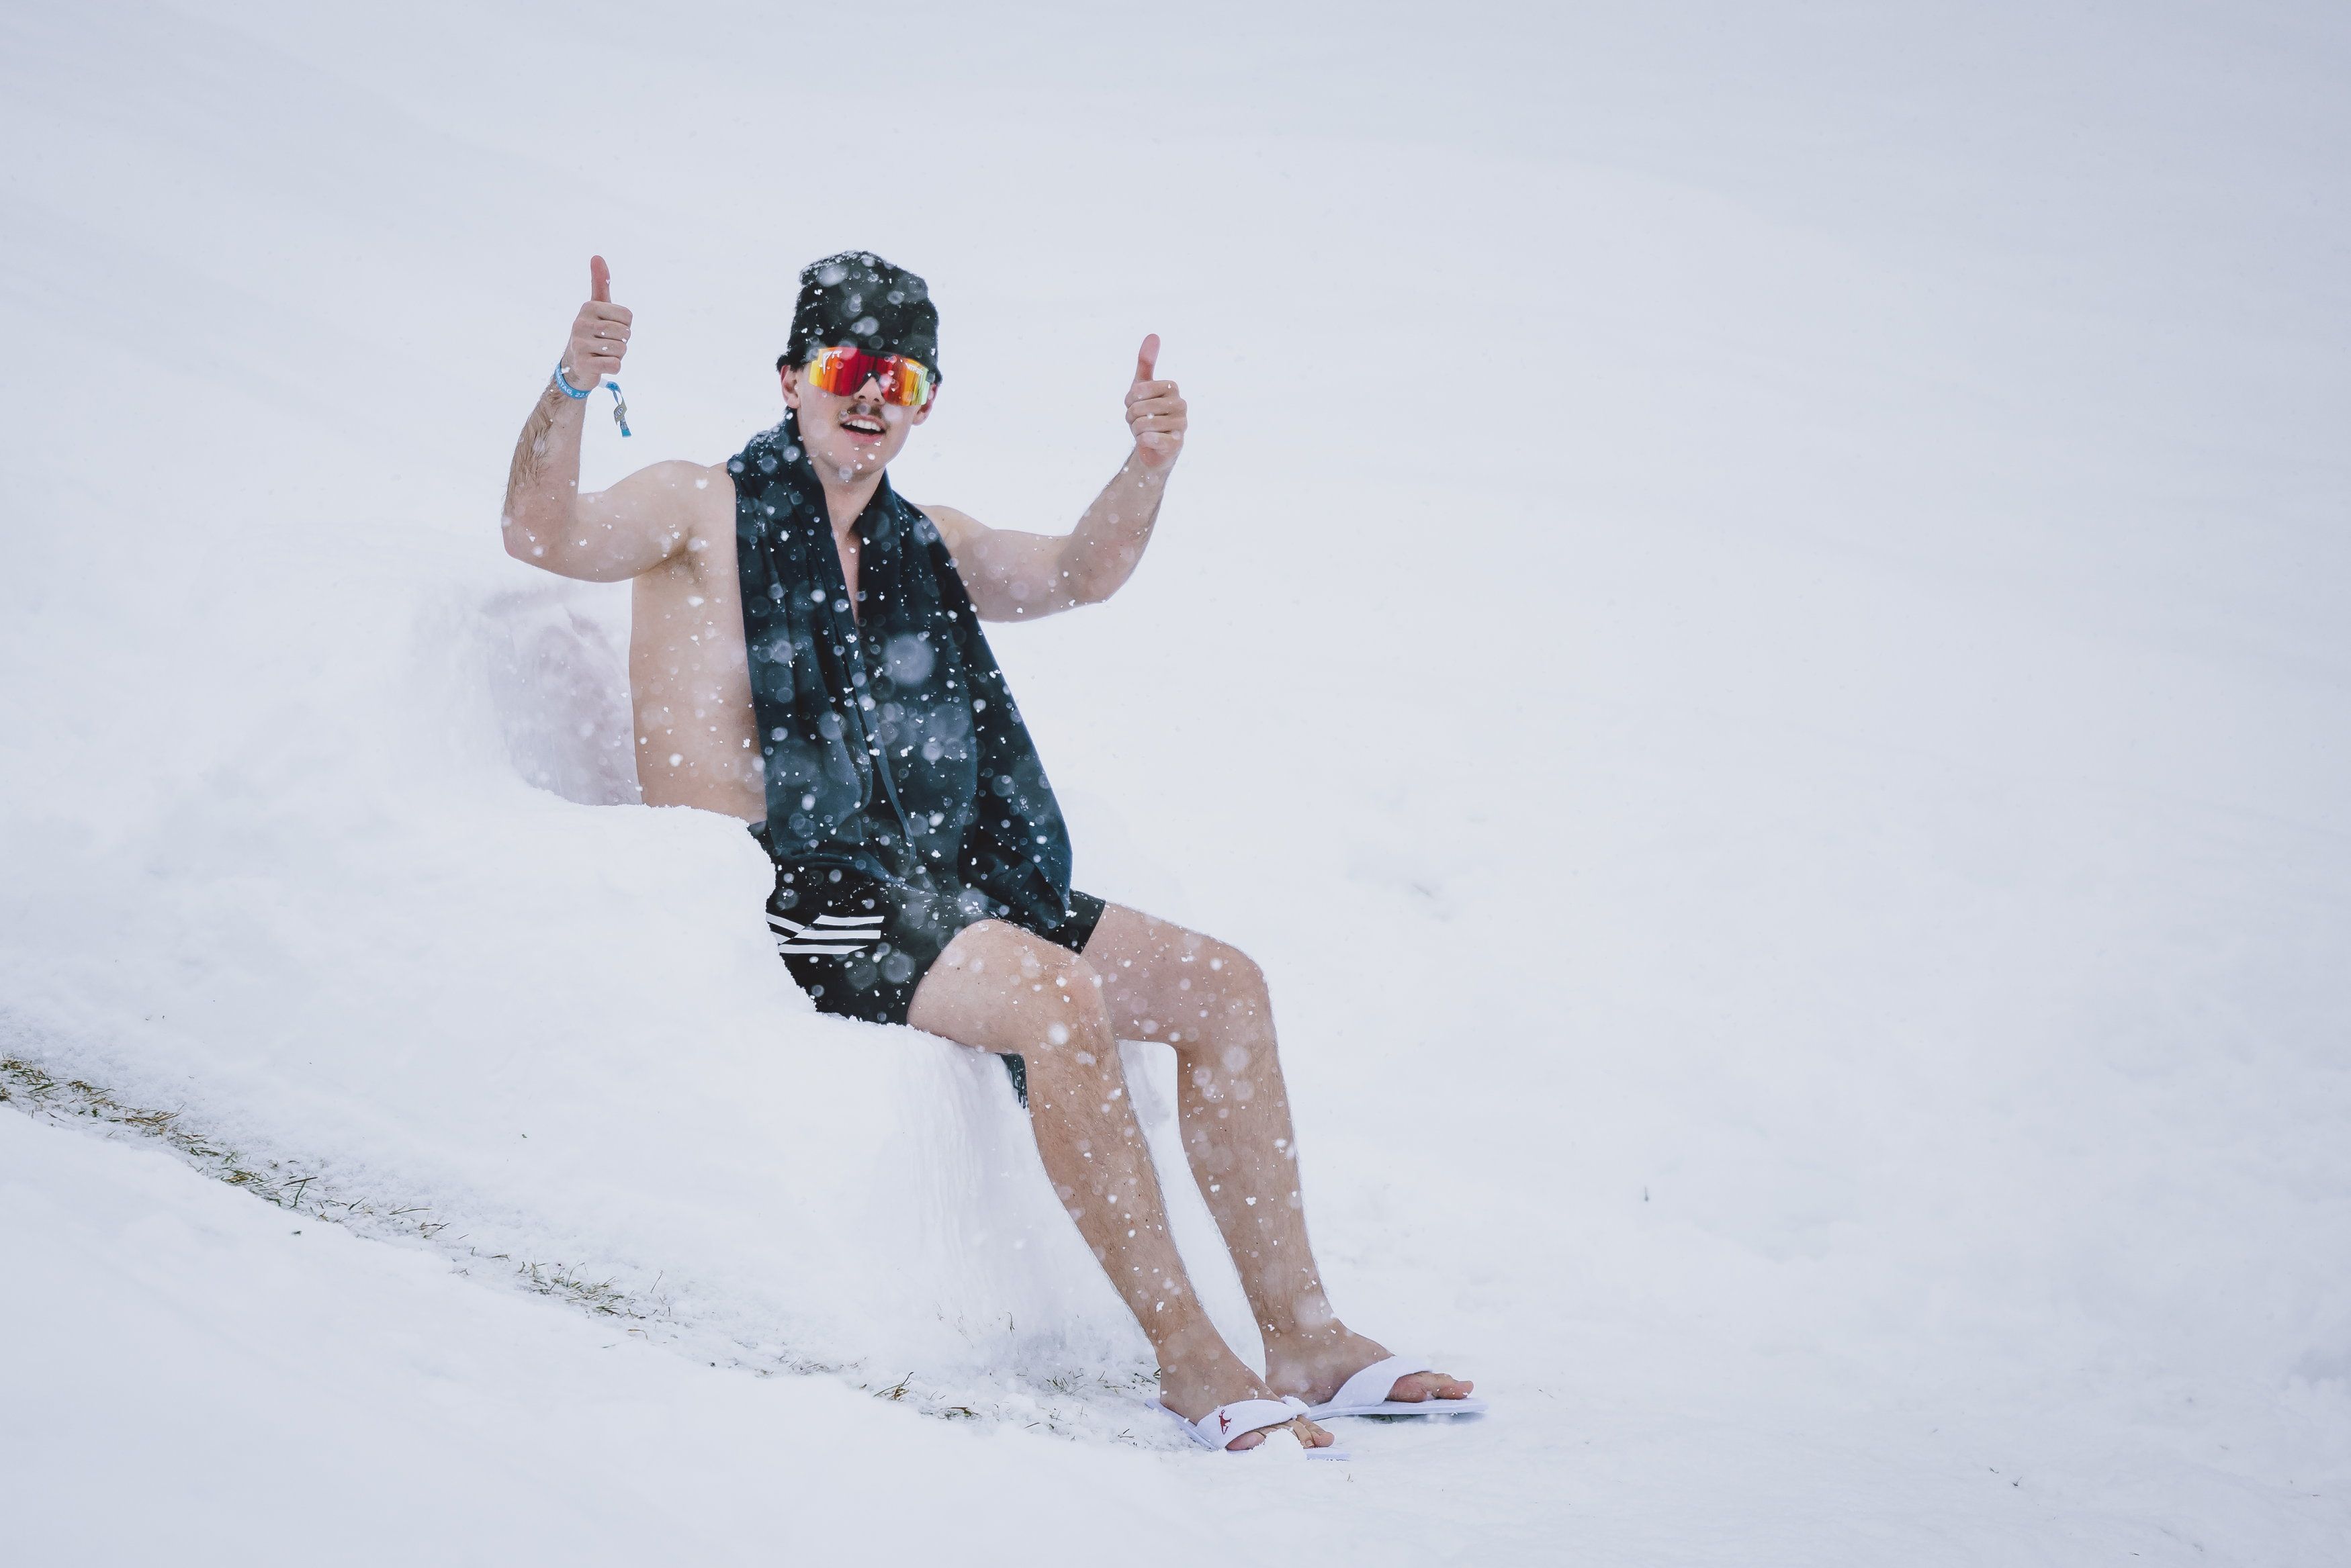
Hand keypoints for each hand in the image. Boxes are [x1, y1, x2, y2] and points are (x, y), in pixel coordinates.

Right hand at [561, 254, 630, 389]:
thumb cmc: (592, 332)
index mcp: (589, 307)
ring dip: (617, 355)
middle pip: (625, 333)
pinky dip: (613, 367)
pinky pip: (615, 365)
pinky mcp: (583, 363)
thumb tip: (597, 256)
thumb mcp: (597, 307)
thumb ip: (600, 283)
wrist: (575, 364)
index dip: (625, 326)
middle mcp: (581, 323)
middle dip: (621, 341)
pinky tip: (600, 364)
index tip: (609, 328)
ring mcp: (580, 344)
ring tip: (602, 353)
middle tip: (606, 343)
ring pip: (621, 350)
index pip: (628, 317)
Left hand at [1124, 334, 1186, 470]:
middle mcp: (1181, 404)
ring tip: (1144, 432)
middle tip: (1139, 421)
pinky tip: (1149, 442)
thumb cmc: (1148, 413)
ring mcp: (1181, 425)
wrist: (1153, 447)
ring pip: (1142, 424)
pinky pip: (1150, 439)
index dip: (1129, 400)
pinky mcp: (1177, 444)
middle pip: (1139, 408)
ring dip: (1136, 431)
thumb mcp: (1142, 386)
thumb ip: (1146, 362)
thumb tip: (1153, 335)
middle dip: (1131, 417)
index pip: (1138, 390)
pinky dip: (1143, 441)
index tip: (1135, 405)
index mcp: (1172, 387)